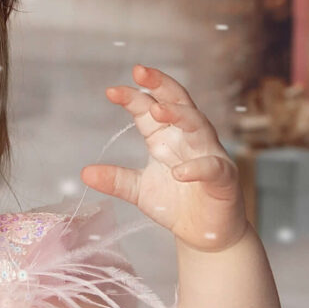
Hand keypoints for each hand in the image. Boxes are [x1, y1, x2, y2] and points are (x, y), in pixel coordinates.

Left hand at [81, 65, 247, 253]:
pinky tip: (179, 172)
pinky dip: (197, 167)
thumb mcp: (140, 191)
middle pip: (177, 103)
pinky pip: (212, 167)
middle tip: (140, 72)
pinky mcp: (223, 178)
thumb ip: (116, 180)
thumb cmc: (177, 205)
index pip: (149, 109)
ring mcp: (208, 155)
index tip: (111, 91)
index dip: (133, 98)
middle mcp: (188, 139)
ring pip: (198, 125)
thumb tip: (85, 173)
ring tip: (157, 111)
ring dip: (179, 115)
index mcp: (166, 137)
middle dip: (160, 86)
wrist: (205, 235)